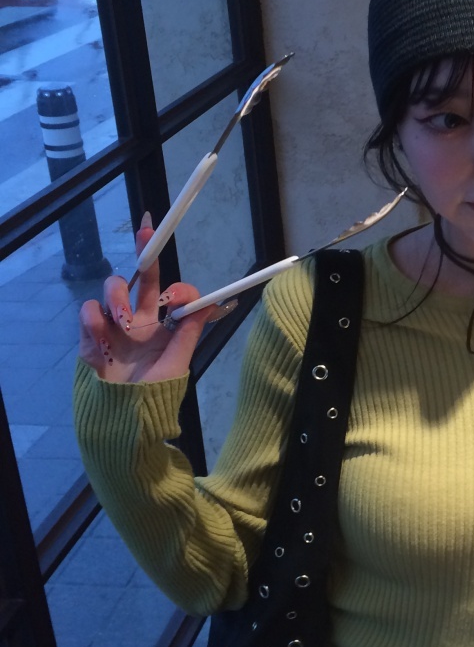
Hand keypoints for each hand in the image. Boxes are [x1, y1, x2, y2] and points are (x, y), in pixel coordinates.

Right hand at [78, 213, 222, 383]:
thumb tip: (211, 302)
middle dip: (145, 250)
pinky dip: (95, 318)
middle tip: (147, 229)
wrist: (123, 417)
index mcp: (163, 324)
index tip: (174, 298)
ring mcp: (113, 325)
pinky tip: (103, 332)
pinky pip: (89, 312)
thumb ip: (189, 332)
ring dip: (118, 297)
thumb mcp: (177, 362)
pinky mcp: (91, 335)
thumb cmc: (154, 393)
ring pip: (114, 287)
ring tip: (124, 323)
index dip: (175, 288)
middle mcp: (139, 319)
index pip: (170, 293)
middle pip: (142, 277)